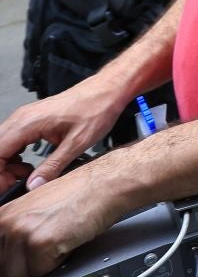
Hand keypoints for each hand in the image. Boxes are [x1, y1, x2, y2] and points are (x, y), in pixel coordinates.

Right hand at [0, 78, 127, 194]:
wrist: (107, 89)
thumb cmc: (96, 109)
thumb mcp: (77, 143)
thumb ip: (53, 166)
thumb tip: (32, 186)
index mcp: (27, 122)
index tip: (7, 186)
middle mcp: (21, 118)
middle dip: (1, 171)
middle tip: (14, 185)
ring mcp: (25, 118)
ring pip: (2, 146)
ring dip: (6, 165)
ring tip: (25, 176)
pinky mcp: (31, 120)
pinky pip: (12, 141)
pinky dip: (14, 156)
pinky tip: (28, 166)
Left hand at [0, 161, 126, 276]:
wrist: (106, 184)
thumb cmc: (80, 194)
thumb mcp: (38, 209)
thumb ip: (18, 229)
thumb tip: (10, 256)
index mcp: (3, 215)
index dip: (13, 260)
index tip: (27, 257)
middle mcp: (6, 222)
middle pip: (5, 266)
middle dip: (28, 263)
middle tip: (50, 244)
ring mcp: (21, 232)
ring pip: (19, 273)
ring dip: (42, 263)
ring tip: (59, 239)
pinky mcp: (40, 242)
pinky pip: (41, 271)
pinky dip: (58, 262)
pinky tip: (68, 239)